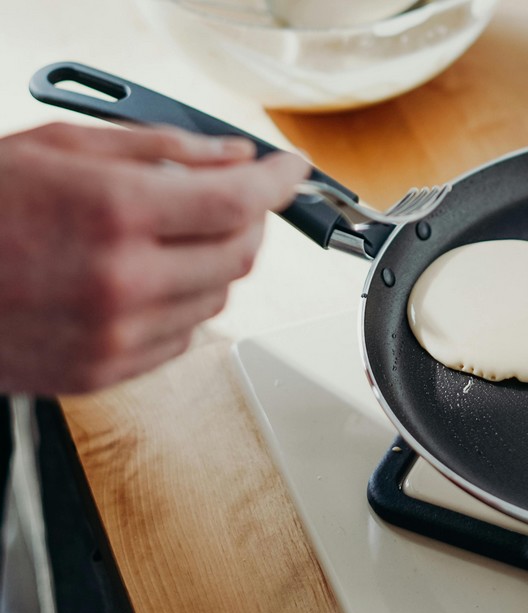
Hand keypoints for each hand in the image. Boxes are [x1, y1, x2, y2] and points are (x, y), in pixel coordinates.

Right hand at [0, 122, 309, 393]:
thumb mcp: (60, 147)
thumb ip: (162, 150)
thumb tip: (232, 156)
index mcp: (114, 213)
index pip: (239, 202)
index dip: (277, 182)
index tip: (289, 171)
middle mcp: (123, 281)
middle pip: (241, 255)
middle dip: (249, 221)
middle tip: (232, 199)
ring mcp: (115, 336)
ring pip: (219, 298)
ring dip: (215, 262)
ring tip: (170, 237)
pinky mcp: (104, 372)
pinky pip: (185, 337)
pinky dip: (185, 303)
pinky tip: (146, 279)